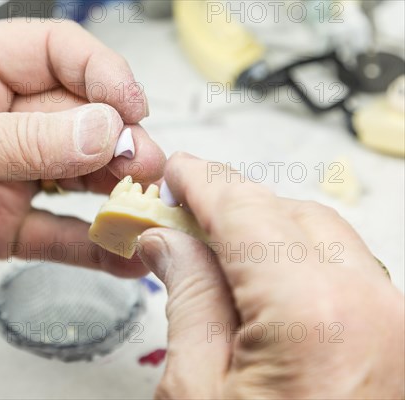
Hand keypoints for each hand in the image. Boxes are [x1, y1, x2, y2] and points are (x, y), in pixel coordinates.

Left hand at [0, 20, 164, 321]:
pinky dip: (88, 245)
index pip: (54, 55)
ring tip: (143, 207)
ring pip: (74, 176)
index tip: (130, 106)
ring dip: (112, 191)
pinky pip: (55, 234)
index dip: (101, 73)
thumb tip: (100, 130)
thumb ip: (19, 142)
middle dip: (117, 140)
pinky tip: (117, 253)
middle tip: (145, 165)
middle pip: (76, 118)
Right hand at [139, 153, 403, 398]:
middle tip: (183, 215)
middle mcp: (370, 312)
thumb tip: (170, 242)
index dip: (202, 183)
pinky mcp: (396, 343)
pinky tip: (259, 284)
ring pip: (323, 240)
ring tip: (215, 254)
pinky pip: (346, 275)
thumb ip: (187, 299)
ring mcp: (393, 327)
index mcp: (313, 317)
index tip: (178, 174)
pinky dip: (298, 265)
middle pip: (291, 215)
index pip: (246, 212)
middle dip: (233, 206)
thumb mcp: (194, 389)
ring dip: (267, 234)